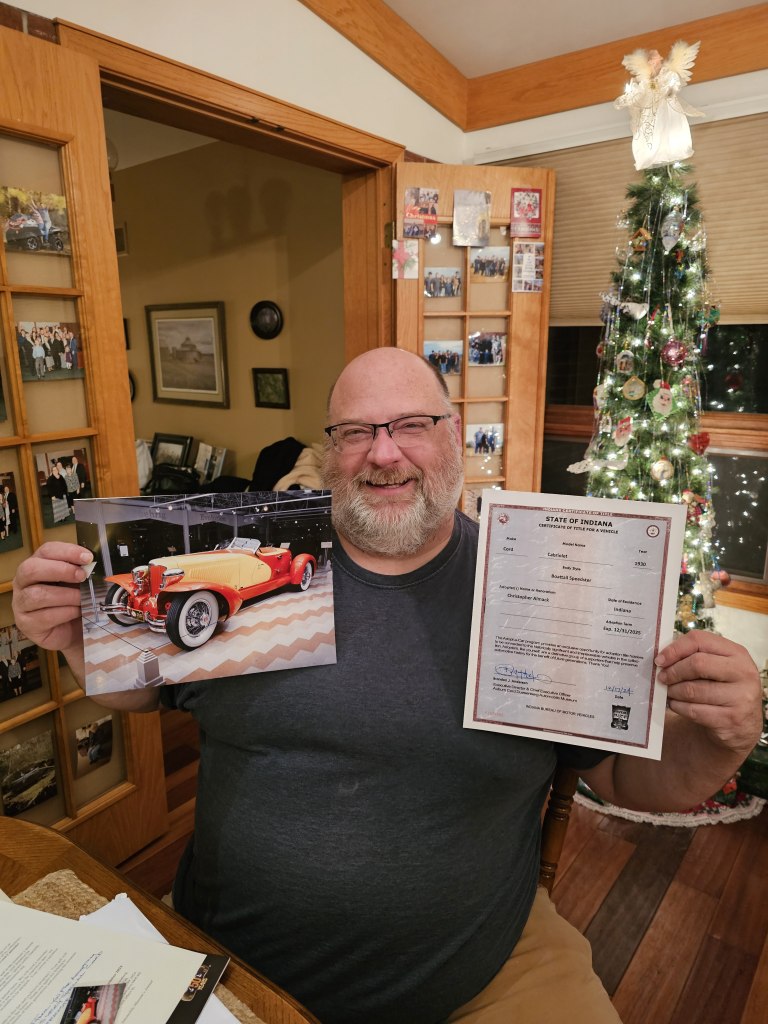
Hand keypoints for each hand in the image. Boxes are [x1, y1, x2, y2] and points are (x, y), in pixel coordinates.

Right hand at [12, 541, 91, 656]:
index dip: (67, 552)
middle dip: (60, 570)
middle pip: (31, 569)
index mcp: (37, 565)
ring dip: (66, 595)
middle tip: (82, 576)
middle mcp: (24, 582)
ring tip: (83, 598)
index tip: (87, 558)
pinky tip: (77, 612)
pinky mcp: (26, 623)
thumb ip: (81, 571)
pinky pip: (44, 616)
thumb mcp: (78, 582)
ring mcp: (21, 603)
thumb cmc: (74, 601)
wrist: (73, 630)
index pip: (46, 551)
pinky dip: (65, 613)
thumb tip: (91, 564)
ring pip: (37, 594)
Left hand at [656, 631, 761, 758]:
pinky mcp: (731, 718)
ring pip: (693, 690)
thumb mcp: (718, 667)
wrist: (744, 725)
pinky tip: (676, 705)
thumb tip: (662, 658)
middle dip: (674, 671)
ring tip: (669, 692)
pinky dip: (678, 707)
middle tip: (662, 678)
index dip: (675, 649)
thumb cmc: (723, 690)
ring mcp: (740, 696)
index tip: (660, 660)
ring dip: (673, 691)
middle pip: (697, 664)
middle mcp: (742, 672)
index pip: (700, 640)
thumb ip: (695, 657)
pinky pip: (694, 711)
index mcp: (737, 653)